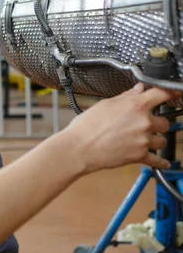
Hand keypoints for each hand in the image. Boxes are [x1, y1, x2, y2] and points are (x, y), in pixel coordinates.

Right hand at [64, 83, 178, 173]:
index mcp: (136, 106)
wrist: (79, 148)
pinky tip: (162, 162)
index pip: (162, 94)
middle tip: (144, 124)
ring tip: (143, 140)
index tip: (175, 94)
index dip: (171, 93)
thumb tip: (138, 90)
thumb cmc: (86, 126)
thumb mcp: (105, 105)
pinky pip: (157, 160)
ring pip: (162, 140)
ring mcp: (144, 140)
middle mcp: (144, 122)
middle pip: (165, 122)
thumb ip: (126, 97)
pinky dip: (160, 162)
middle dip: (156, 123)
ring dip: (155, 139)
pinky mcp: (140, 156)